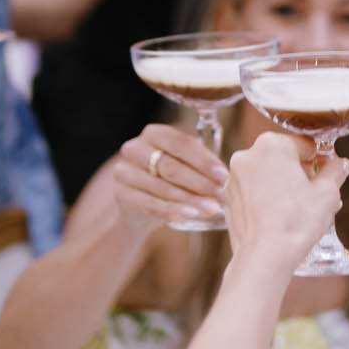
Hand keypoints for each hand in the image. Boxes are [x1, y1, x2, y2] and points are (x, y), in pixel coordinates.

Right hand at [113, 122, 230, 235]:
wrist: (138, 207)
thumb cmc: (168, 180)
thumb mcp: (183, 166)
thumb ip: (200, 167)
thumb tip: (227, 179)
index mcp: (154, 133)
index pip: (182, 144)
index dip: (204, 161)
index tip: (224, 177)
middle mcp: (135, 148)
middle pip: (172, 166)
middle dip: (200, 183)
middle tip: (221, 197)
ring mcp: (124, 171)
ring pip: (162, 187)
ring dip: (190, 200)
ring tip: (211, 209)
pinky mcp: (120, 194)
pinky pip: (150, 204)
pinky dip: (172, 211)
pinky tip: (190, 215)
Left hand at [225, 132, 347, 272]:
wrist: (264, 257)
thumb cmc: (296, 222)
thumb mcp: (327, 193)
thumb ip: (335, 172)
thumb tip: (340, 164)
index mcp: (272, 144)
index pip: (305, 145)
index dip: (319, 161)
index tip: (325, 178)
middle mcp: (248, 154)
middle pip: (283, 158)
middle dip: (300, 174)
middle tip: (314, 197)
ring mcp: (234, 177)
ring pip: (267, 174)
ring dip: (282, 186)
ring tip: (297, 211)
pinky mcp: (228, 198)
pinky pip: (253, 191)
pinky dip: (265, 199)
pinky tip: (278, 218)